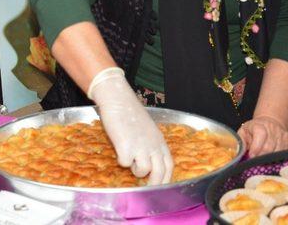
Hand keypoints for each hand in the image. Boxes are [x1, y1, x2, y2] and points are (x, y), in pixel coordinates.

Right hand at [89, 68, 172, 184]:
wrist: (118, 99)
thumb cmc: (131, 112)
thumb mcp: (148, 128)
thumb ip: (151, 143)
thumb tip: (149, 160)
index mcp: (159, 140)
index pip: (169, 165)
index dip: (165, 178)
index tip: (159, 185)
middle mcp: (152, 144)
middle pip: (159, 173)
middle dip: (152, 184)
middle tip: (144, 188)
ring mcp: (140, 146)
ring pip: (143, 171)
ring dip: (135, 170)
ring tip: (129, 159)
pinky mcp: (126, 146)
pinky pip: (124, 163)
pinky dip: (121, 160)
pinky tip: (118, 149)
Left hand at [238, 115, 287, 156]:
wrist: (270, 122)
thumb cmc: (255, 129)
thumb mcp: (244, 131)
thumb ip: (240, 141)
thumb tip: (239, 152)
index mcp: (260, 126)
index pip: (260, 136)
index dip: (256, 148)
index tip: (251, 155)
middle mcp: (273, 129)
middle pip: (268, 148)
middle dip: (261, 157)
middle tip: (256, 161)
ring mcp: (282, 135)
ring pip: (277, 153)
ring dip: (269, 159)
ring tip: (263, 159)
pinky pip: (285, 154)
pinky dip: (278, 158)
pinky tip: (272, 157)